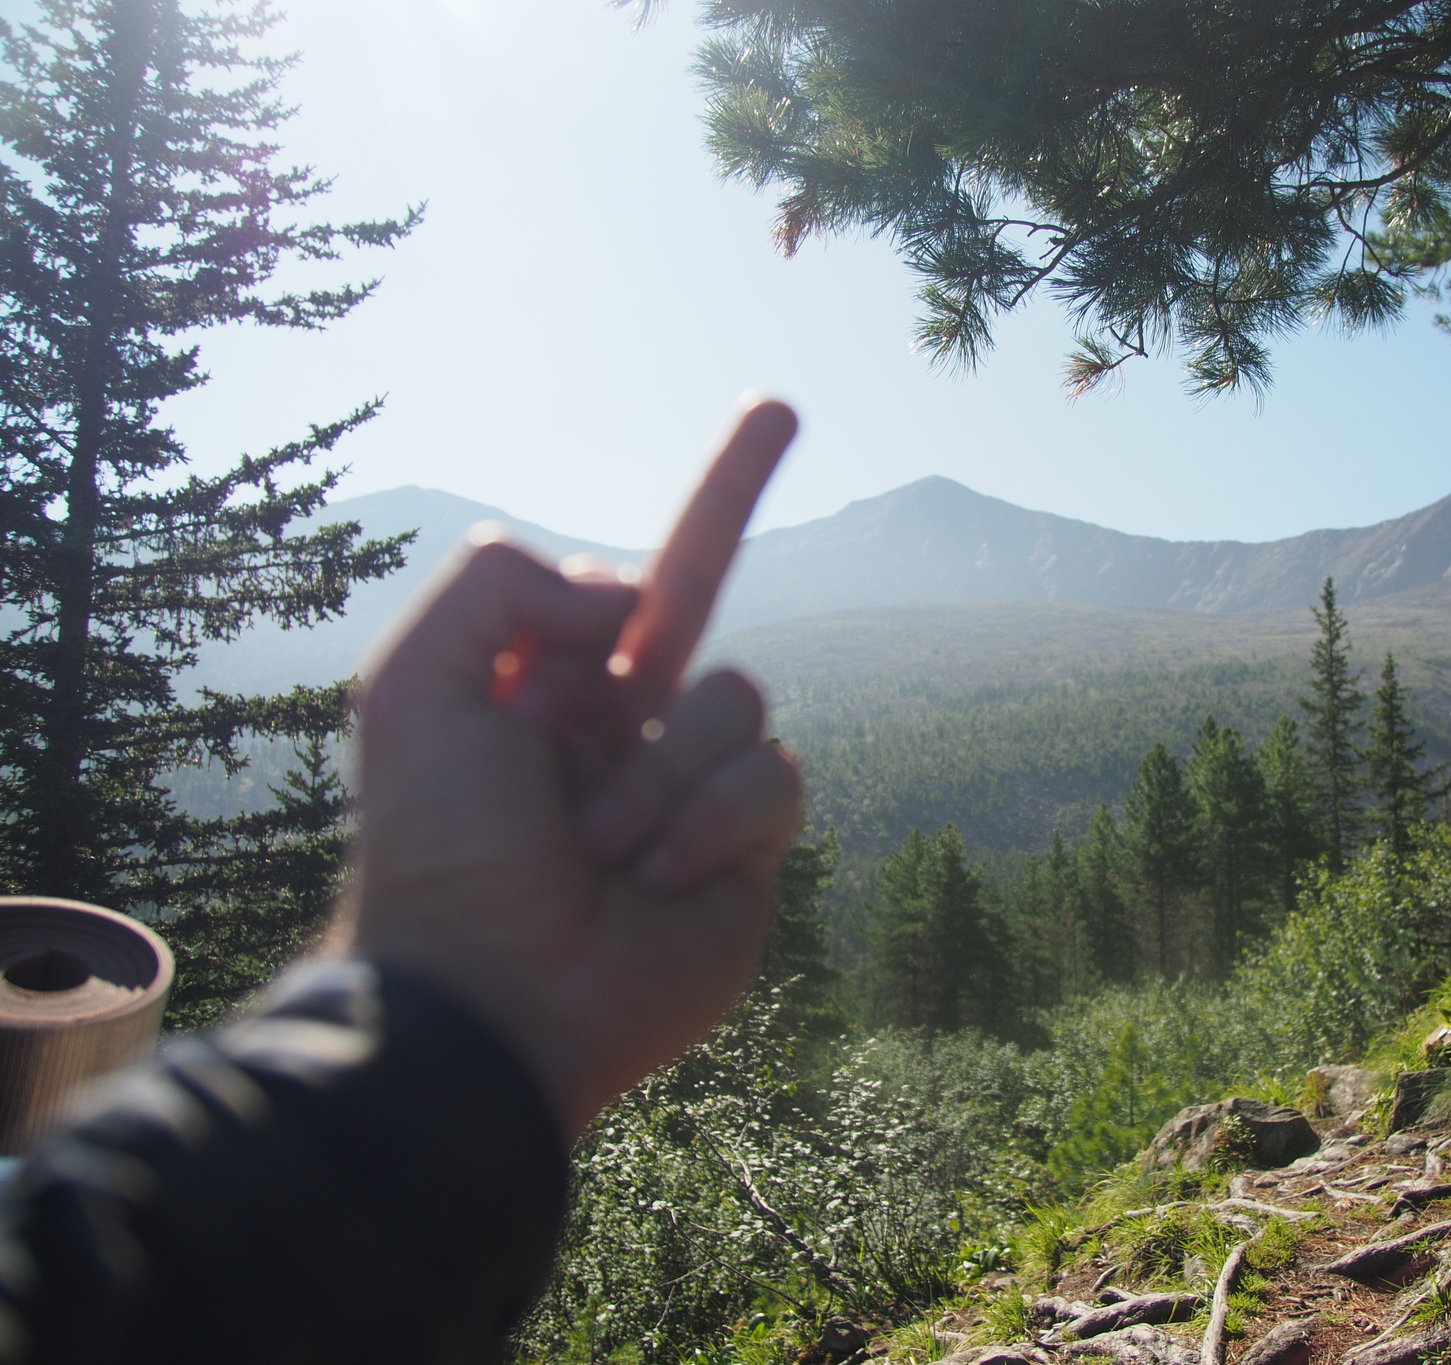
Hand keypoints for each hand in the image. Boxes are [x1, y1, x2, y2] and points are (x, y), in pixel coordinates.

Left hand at [341, 400, 804, 1138]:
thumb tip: (624, 597)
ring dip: (661, 769)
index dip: (685, 501)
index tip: (769, 415)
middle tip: (779, 404)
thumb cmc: (442, 849)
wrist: (493, 995)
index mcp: (548, 682)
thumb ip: (500, 589)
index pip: (617, 575)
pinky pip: (774, 777)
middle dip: (735, 488)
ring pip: (736, 699)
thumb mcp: (414, 692)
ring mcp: (693, 784)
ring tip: (599, 844)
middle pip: (702, 589)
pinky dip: (712, 820)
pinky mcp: (750, 848)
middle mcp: (627, 720)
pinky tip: (656, 874)